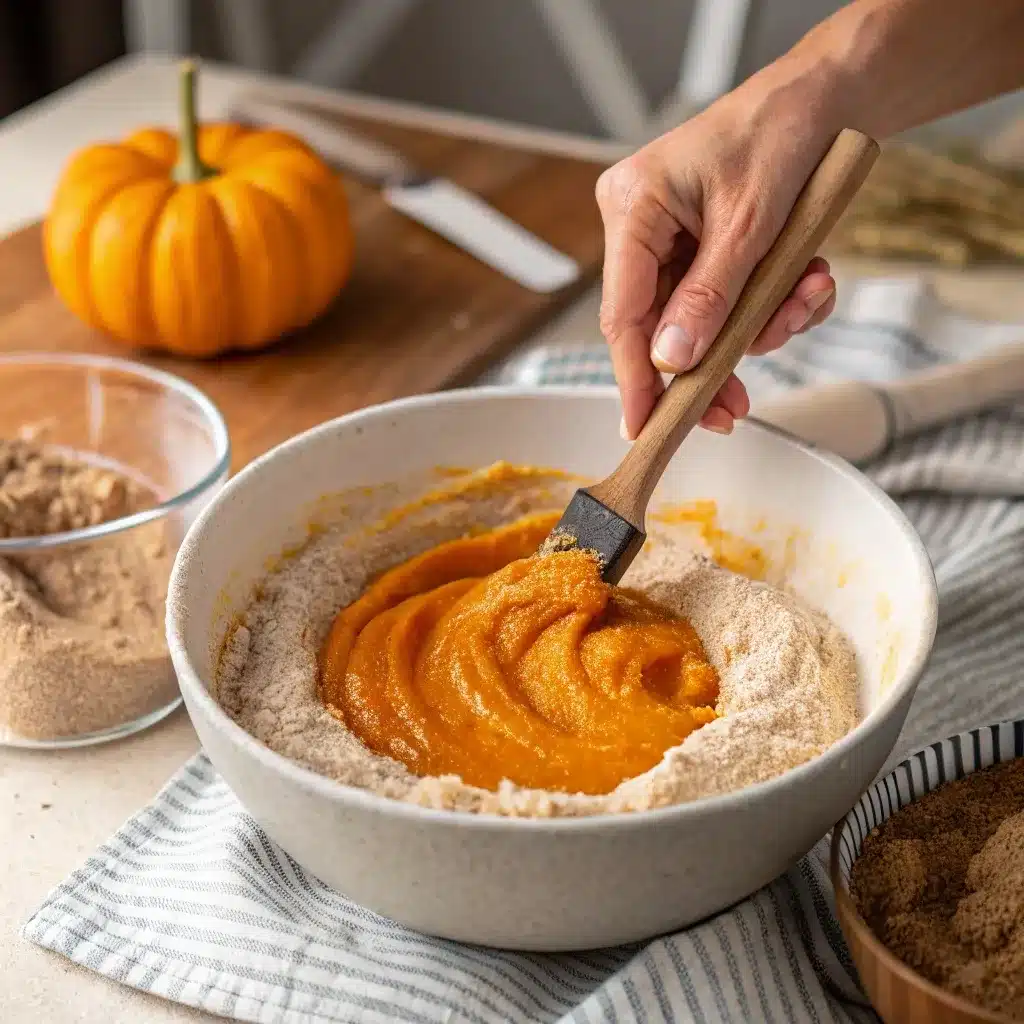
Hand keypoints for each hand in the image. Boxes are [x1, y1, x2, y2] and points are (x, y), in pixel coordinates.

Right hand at [596, 73, 840, 439]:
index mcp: (634, 208)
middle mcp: (642, 228)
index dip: (634, 379)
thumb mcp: (750, 223)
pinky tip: (808, 282)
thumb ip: (709, 297)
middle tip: (736, 409)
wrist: (826, 98)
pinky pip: (728, 301)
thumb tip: (672, 361)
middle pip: (660, 326)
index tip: (643, 429)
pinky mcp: (705, 249)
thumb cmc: (781, 134)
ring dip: (758, 326)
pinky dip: (771, 304)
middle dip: (711, 363)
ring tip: (803, 301)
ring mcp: (672, 240)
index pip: (623, 313)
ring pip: (701, 320)